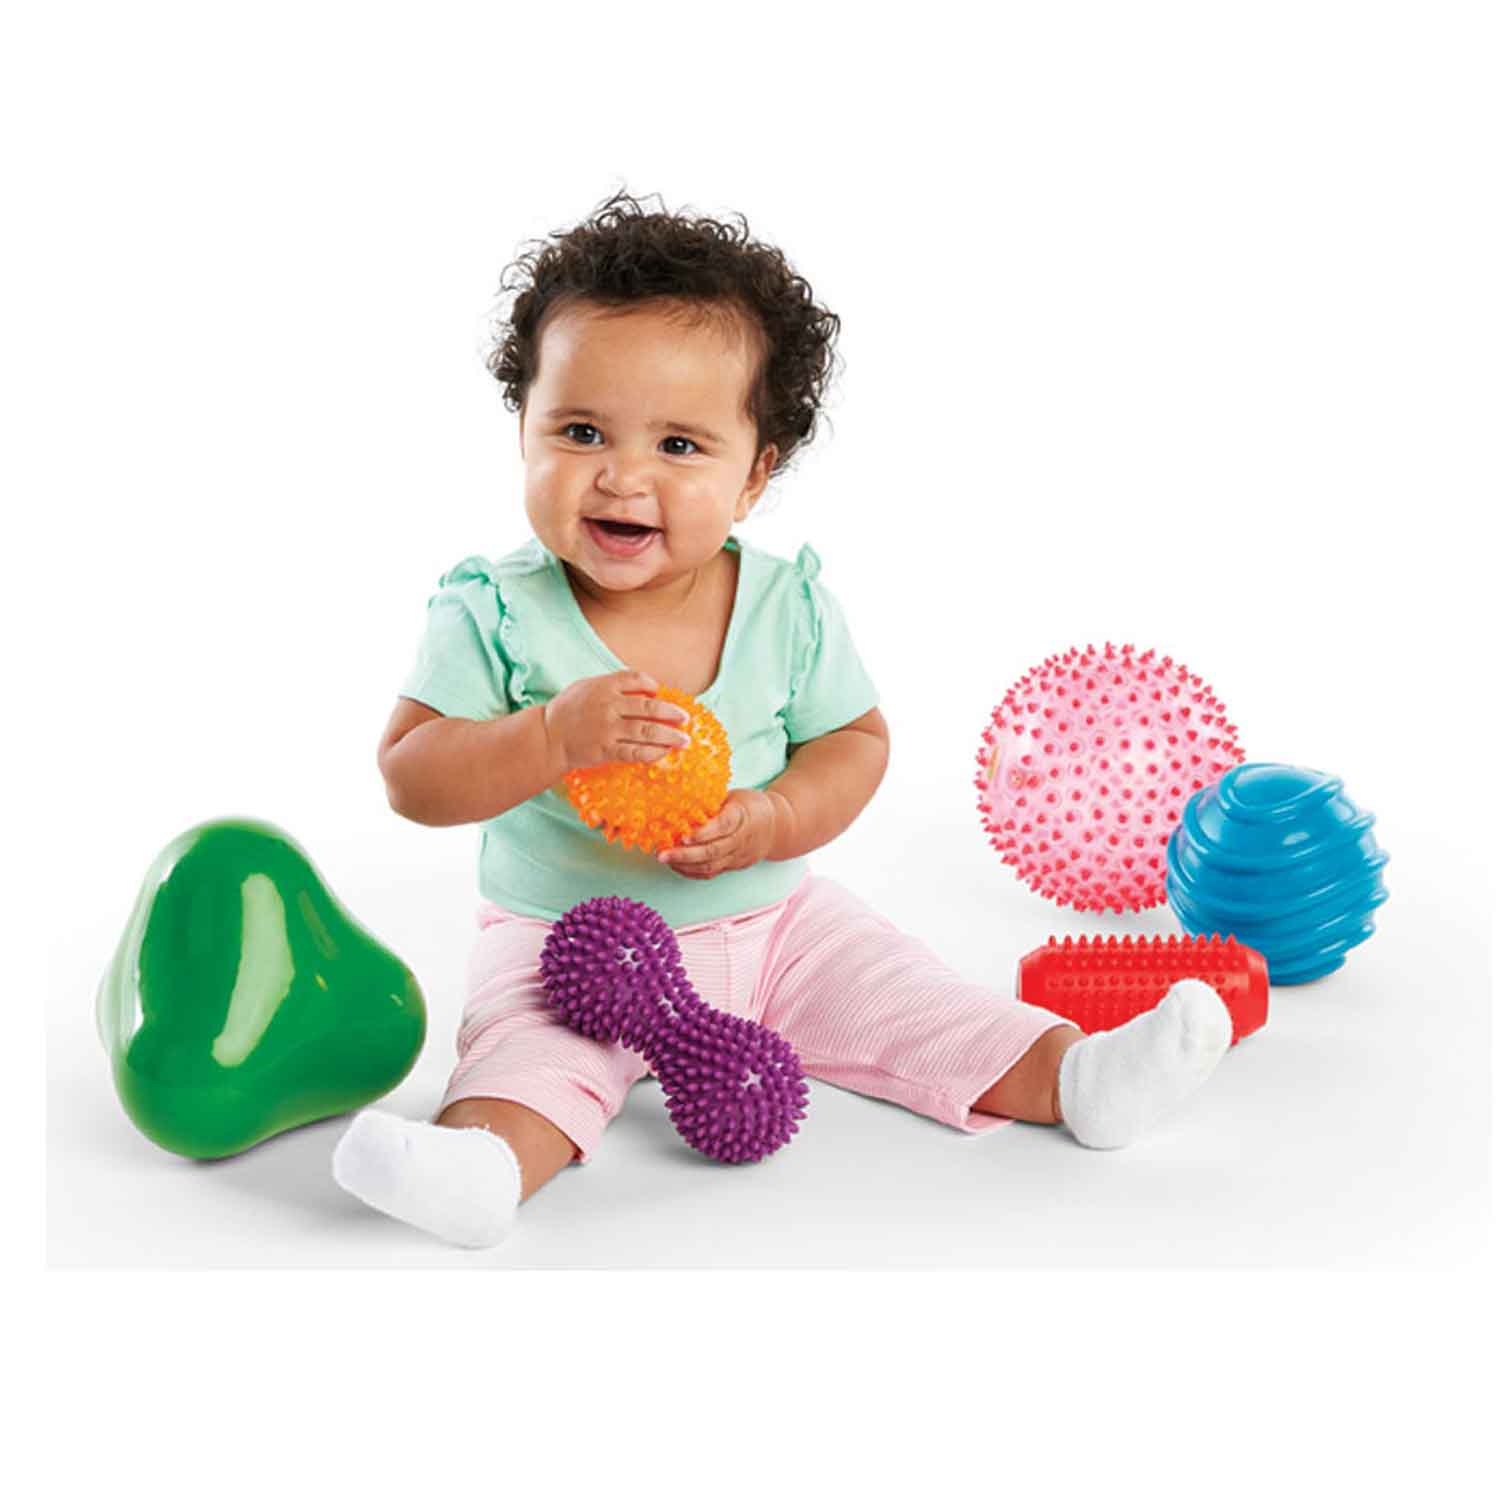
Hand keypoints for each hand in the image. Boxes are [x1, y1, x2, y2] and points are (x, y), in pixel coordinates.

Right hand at [542, 671, 690, 773]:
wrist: (548, 736)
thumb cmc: (568, 709)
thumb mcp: (586, 686)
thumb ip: (613, 684)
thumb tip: (645, 689)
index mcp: (604, 686)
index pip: (636, 679)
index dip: (652, 685)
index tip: (659, 693)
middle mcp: (609, 706)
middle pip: (649, 708)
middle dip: (672, 714)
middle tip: (686, 719)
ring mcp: (608, 729)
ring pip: (646, 732)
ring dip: (669, 736)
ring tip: (684, 740)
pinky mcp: (606, 750)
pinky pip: (635, 752)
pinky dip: (652, 753)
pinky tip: (664, 753)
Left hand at [657, 789, 787, 880]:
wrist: (776, 827)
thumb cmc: (750, 805)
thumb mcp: (734, 796)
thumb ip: (712, 802)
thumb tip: (679, 801)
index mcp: (743, 816)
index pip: (723, 826)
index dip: (703, 833)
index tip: (682, 835)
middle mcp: (742, 839)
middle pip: (713, 851)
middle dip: (685, 854)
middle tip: (662, 854)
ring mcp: (739, 856)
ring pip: (711, 866)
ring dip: (685, 865)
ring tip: (664, 859)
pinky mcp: (735, 867)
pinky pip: (712, 873)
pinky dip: (692, 872)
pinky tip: (677, 866)